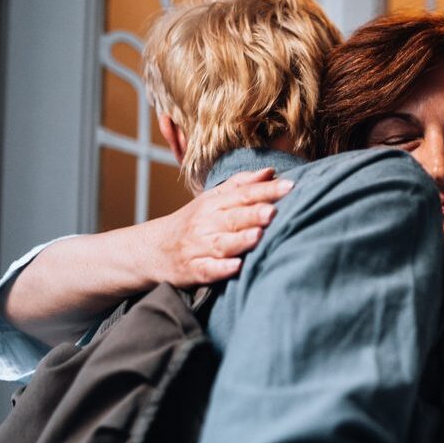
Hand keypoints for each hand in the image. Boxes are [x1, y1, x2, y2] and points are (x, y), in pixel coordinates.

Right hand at [144, 168, 291, 285]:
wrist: (152, 249)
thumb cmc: (193, 222)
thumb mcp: (212, 199)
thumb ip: (241, 185)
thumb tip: (270, 171)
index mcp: (214, 204)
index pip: (243, 194)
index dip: (266, 191)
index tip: (291, 186)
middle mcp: (206, 224)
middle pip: (233, 217)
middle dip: (254, 214)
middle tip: (273, 212)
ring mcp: (199, 247)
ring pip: (222, 243)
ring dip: (240, 240)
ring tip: (258, 236)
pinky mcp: (193, 270)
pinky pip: (208, 269)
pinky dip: (221, 269)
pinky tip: (236, 267)